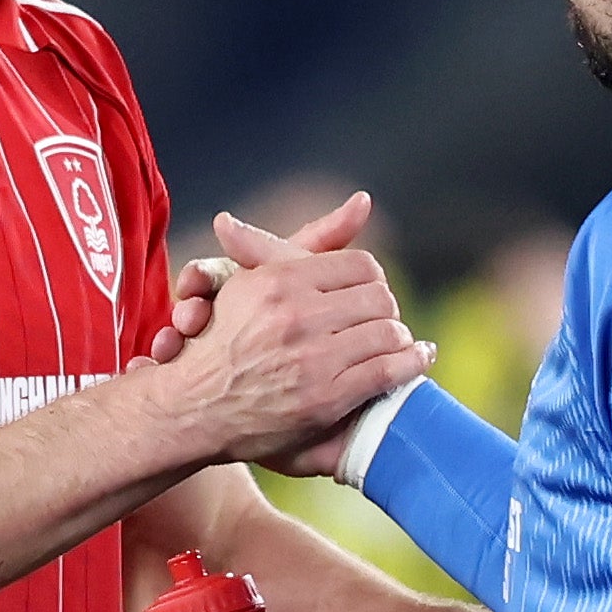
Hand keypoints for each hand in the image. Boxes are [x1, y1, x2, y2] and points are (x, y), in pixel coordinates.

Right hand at [143, 197, 428, 470]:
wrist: (193, 409)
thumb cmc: (222, 341)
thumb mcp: (247, 281)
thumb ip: (299, 242)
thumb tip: (360, 201)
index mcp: (278, 281)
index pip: (359, 265)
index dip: (370, 279)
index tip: (366, 293)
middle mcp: (295, 316)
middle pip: (379, 298)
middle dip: (385, 309)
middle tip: (383, 319)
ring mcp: (311, 359)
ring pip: (388, 333)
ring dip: (399, 338)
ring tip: (397, 341)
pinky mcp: (325, 399)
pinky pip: (388, 371)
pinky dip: (411, 364)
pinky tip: (417, 358)